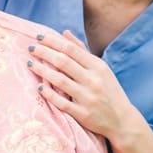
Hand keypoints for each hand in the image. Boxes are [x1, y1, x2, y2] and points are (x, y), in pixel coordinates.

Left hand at [28, 30, 144, 145]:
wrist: (122, 120)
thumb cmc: (109, 90)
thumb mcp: (100, 68)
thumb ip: (82, 50)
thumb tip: (64, 32)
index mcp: (98, 66)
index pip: (71, 49)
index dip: (53, 41)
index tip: (39, 36)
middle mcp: (93, 80)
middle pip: (64, 62)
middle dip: (44, 52)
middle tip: (30, 48)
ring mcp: (88, 97)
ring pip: (60, 80)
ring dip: (43, 71)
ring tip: (30, 64)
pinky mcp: (83, 114)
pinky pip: (62, 103)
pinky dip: (50, 94)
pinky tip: (39, 87)